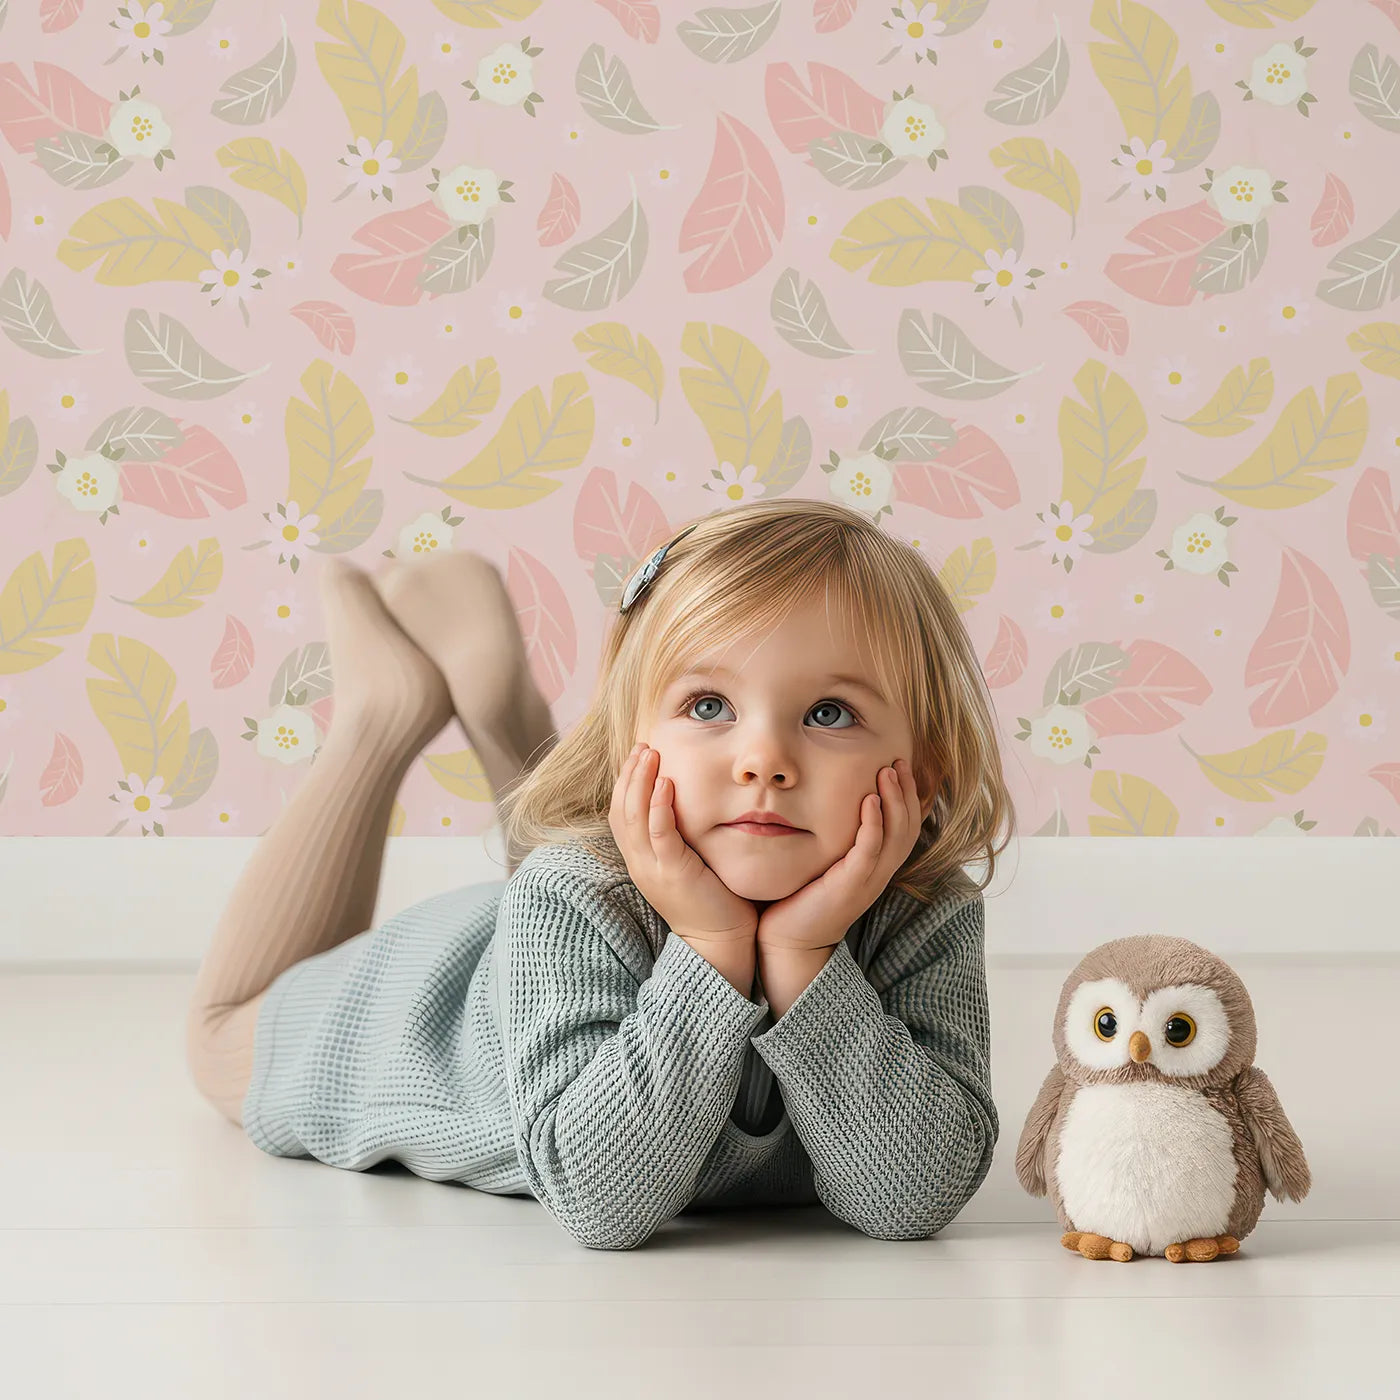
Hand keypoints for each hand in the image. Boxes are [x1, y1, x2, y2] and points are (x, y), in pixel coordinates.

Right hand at [609, 742, 758, 944]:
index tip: (638, 756)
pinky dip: (659, 806)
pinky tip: (665, 783)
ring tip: (649, 754)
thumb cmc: (710, 900)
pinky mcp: (672, 873)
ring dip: (639, 782)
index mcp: (640, 860)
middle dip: (629, 774)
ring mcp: (652, 868)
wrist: (718, 943)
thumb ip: (680, 836)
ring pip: (633, 817)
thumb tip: (687, 803)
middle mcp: (639, 862)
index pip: (620, 813)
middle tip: (642, 746)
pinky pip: (658, 834)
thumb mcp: (686, 863)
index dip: (625, 782)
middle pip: (620, 810)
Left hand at [755, 758, 922, 951]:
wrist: (788, 941)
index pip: (906, 827)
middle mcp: (879, 873)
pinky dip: (873, 825)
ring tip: (888, 772)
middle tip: (899, 761)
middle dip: (907, 791)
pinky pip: (869, 852)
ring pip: (896, 837)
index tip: (900, 765)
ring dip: (895, 801)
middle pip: (909, 828)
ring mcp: (867, 881)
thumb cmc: (800, 897)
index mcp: (876, 867)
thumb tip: (824, 798)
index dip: (909, 796)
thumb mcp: (824, 861)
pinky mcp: (849, 887)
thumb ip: (834, 836)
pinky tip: (869, 801)